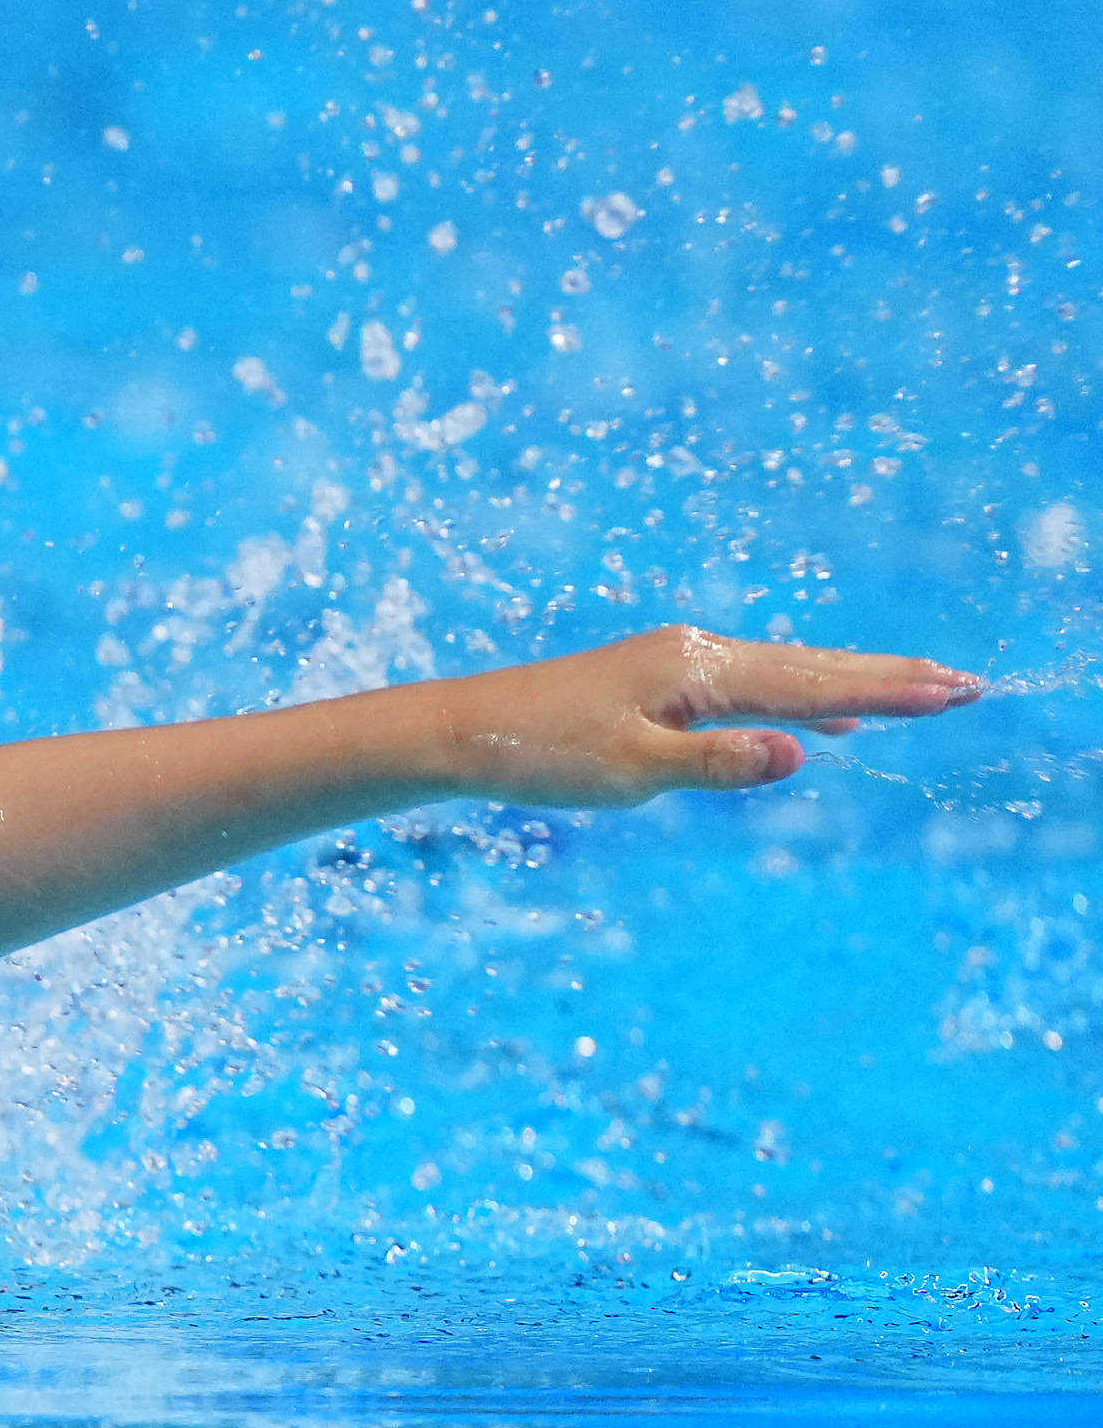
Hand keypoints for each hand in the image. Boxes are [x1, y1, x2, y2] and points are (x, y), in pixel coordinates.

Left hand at [431, 624, 979, 810]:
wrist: (461, 732)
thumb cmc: (536, 753)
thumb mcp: (630, 772)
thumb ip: (717, 764)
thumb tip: (802, 752)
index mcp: (696, 670)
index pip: (813, 684)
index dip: (887, 692)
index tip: (953, 693)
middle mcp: (695, 655)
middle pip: (812, 668)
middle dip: (889, 680)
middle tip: (966, 686)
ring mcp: (678, 665)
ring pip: (785, 675)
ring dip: (852, 687)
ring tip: (918, 694)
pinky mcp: (660, 683)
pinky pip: (752, 689)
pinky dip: (799, 702)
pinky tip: (826, 723)